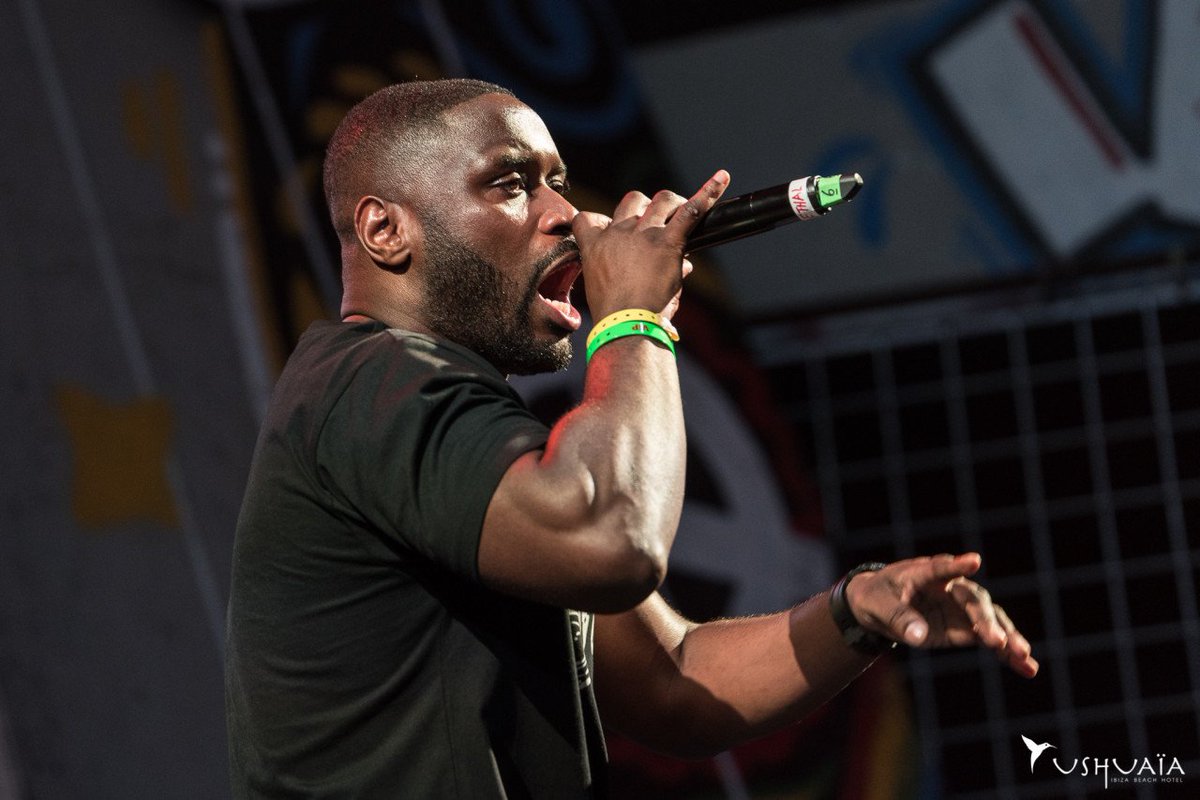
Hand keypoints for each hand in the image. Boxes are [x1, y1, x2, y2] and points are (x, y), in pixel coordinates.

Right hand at [573, 171, 728, 321]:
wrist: (624, 323)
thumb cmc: (616, 315)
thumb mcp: (606, 289)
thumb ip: (632, 270)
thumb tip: (683, 266)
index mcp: (595, 246)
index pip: (588, 218)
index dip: (602, 220)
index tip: (612, 229)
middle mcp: (617, 233)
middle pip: (633, 201)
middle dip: (646, 208)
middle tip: (660, 225)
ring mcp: (643, 235)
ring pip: (661, 200)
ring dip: (673, 204)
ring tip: (683, 215)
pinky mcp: (667, 242)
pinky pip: (691, 211)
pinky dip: (709, 192)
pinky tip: (722, 179)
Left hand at [845, 553, 1038, 677]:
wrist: (878, 606)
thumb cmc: (876, 597)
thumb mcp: (878, 606)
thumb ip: (899, 619)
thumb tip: (919, 637)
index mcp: (926, 573)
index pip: (942, 567)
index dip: (956, 565)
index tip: (973, 561)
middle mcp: (951, 587)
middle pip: (974, 600)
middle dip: (987, 620)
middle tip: (997, 641)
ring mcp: (961, 609)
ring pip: (991, 620)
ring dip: (1008, 638)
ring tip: (1024, 657)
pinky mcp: (964, 628)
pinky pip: (990, 640)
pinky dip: (1007, 654)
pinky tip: (1027, 669)